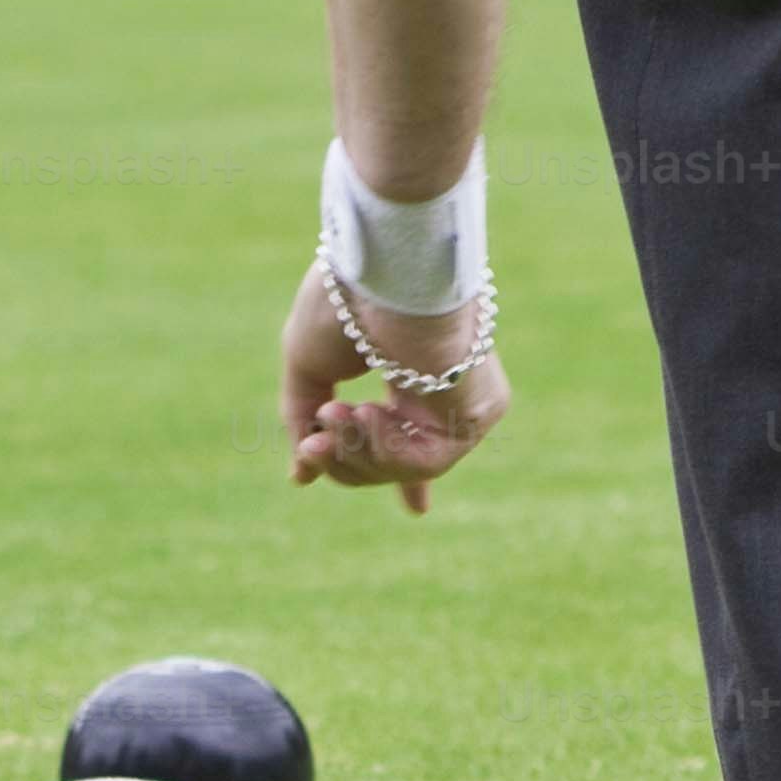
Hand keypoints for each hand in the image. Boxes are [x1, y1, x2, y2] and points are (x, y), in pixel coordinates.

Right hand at [280, 265, 506, 514]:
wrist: (380, 270)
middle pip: (397, 459)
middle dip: (346, 461)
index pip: (411, 434)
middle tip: (311, 447)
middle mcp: (445, 388)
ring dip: (356, 450)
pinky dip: (386, 448)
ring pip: (407, 466)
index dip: (399, 468)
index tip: (416, 510)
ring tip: (334, 414)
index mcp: (412, 370)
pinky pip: (428, 462)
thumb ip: (305, 422)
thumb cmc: (343, 301)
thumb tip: (301, 476)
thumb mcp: (308, 369)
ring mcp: (465, 401)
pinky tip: (367, 414)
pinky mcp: (479, 410)